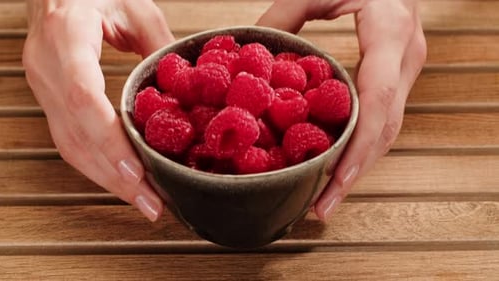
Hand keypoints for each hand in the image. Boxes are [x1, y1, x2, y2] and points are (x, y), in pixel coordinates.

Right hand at [23, 0, 174, 220]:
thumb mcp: (134, 7)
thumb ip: (160, 45)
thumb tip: (189, 84)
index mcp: (65, 36)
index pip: (82, 98)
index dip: (109, 141)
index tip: (136, 172)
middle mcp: (47, 67)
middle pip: (77, 136)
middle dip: (115, 177)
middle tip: (152, 203)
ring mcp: (44, 85)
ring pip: (70, 147)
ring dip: (108, 180)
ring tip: (145, 201)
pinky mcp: (50, 98)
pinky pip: (70, 140)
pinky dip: (98, 166)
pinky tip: (123, 180)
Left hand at [257, 0, 426, 219]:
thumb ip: (282, 16)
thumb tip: (245, 49)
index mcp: (390, 32)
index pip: (377, 97)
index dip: (358, 144)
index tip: (335, 180)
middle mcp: (406, 57)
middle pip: (385, 128)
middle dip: (355, 171)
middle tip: (322, 206)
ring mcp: (406, 69)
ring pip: (387, 130)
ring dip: (358, 166)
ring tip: (326, 197)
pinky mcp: (397, 77)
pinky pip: (382, 119)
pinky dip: (360, 146)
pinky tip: (338, 166)